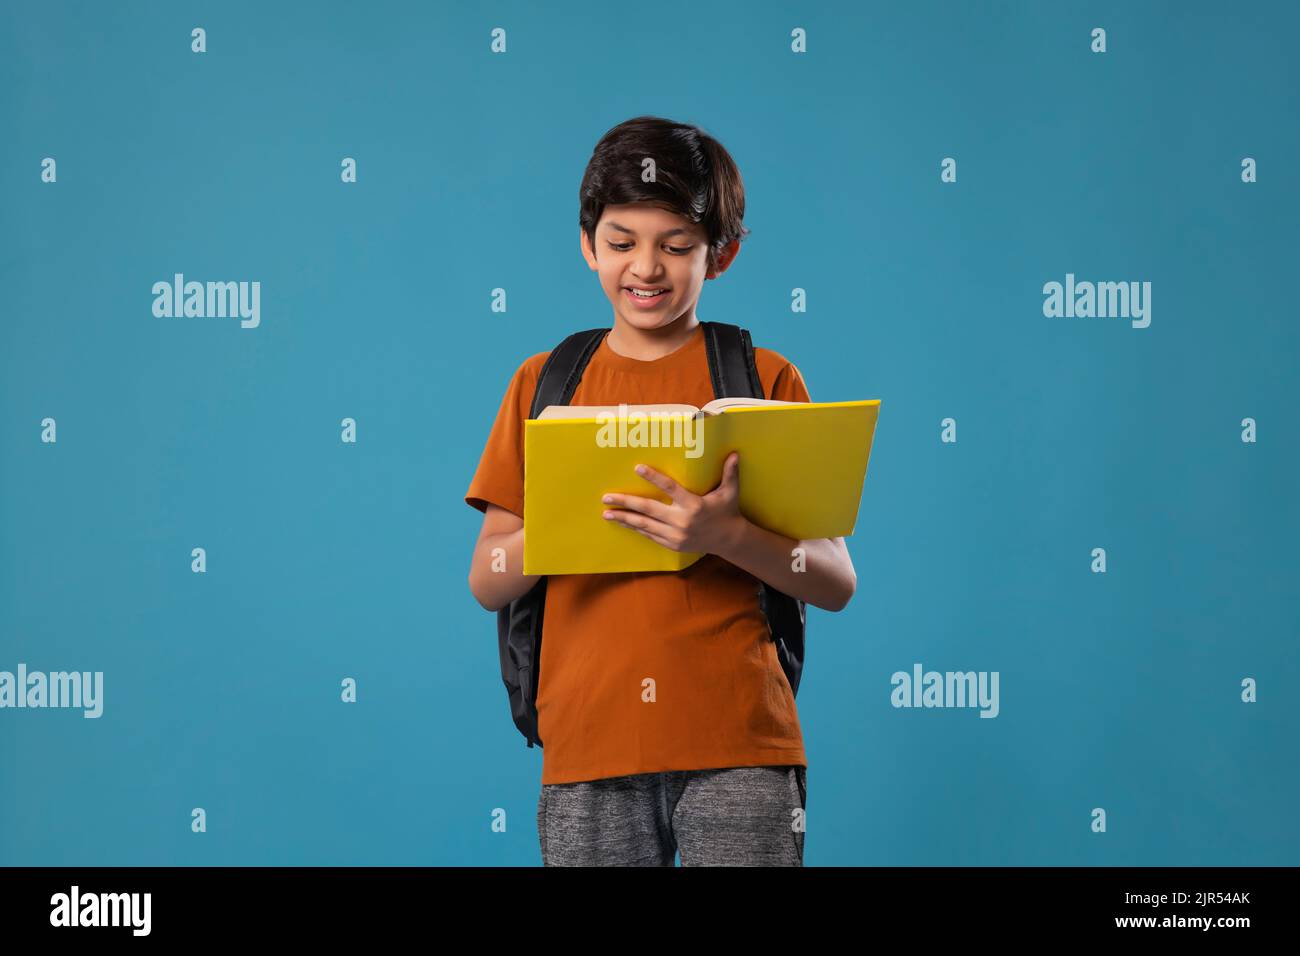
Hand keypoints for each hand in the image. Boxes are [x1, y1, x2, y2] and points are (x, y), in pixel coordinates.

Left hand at [601, 452, 747, 555]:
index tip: (637, 468)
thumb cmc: (727, 511)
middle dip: (625, 503)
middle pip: (648, 509)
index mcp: (694, 505)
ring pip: (644, 525)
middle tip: (606, 498)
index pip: (670, 488)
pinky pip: (650, 535)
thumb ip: (730, 473)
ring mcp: (676, 535)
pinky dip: (636, 528)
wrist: (728, 540)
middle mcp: (682, 520)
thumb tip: (735, 454)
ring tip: (607, 513)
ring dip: (624, 518)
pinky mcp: (672, 544)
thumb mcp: (730, 492)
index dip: (653, 477)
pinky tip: (624, 523)